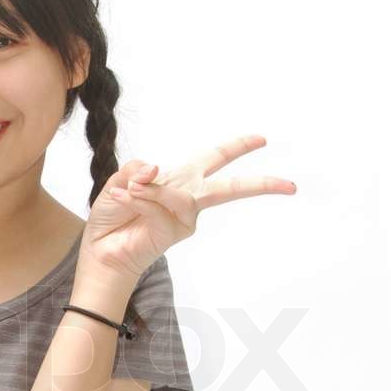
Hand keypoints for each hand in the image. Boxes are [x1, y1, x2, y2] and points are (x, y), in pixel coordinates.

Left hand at [78, 134, 296, 282]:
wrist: (102, 250)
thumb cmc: (114, 217)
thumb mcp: (121, 182)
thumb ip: (138, 170)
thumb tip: (155, 168)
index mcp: (181, 180)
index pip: (213, 159)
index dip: (237, 147)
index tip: (262, 140)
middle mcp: (189, 198)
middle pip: (229, 186)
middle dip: (259, 182)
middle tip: (289, 184)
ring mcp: (185, 218)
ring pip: (180, 193)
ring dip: (149, 190)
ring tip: (127, 193)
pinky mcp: (175, 231)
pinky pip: (159, 206)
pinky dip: (139, 201)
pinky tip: (125, 201)